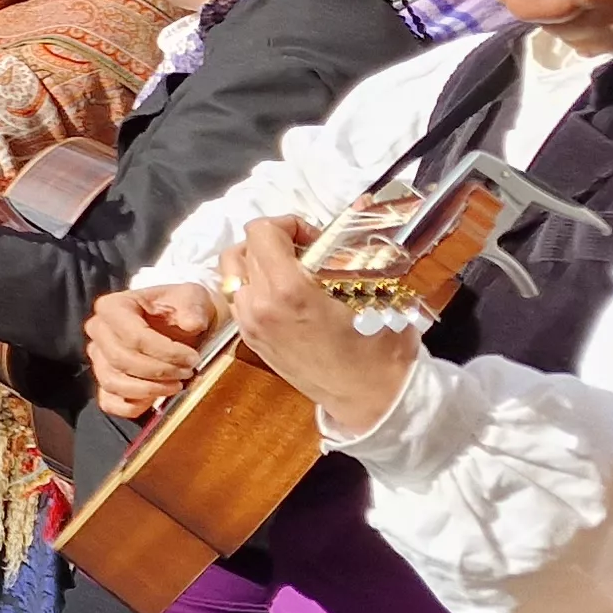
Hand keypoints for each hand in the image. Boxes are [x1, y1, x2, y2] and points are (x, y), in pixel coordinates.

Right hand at [87, 285, 219, 418]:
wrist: (181, 322)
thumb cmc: (183, 307)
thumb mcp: (192, 297)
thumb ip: (192, 307)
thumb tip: (191, 324)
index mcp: (113, 306)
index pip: (133, 336)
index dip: (165, 352)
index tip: (193, 358)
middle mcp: (98, 331)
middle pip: (121, 360)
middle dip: (158, 371)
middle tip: (188, 372)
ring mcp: (98, 358)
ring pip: (114, 382)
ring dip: (149, 389)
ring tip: (178, 385)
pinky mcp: (106, 381)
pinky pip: (109, 402)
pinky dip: (133, 406)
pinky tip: (158, 400)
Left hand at [225, 214, 424, 436]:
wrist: (370, 401)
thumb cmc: (381, 348)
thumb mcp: (375, 291)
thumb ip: (352, 253)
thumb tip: (359, 211)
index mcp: (287, 290)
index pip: (261, 231)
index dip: (287, 224)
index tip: (313, 239)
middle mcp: (258, 305)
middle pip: (241, 248)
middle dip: (272, 242)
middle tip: (303, 253)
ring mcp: (249, 325)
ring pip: (231, 273)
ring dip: (255, 263)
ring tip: (289, 272)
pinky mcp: (250, 341)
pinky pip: (236, 299)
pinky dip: (252, 287)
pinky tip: (283, 296)